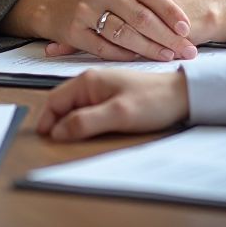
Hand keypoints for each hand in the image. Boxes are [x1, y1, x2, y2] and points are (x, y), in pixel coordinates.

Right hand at [13, 0, 196, 61]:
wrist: (55, 8)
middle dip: (167, 36)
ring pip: (125, 34)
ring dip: (150, 49)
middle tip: (186, 49)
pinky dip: (126, 55)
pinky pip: (106, 48)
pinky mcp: (73, 30)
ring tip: (168, 56)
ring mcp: (84, 8)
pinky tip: (140, 59)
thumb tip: (180, 25)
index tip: (186, 28)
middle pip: (140, 15)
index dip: (170, 11)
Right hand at [37, 69, 188, 140]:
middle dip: (55, 124)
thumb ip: (85, 121)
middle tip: (55, 145)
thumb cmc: (154, 100)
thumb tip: (57, 132)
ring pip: (74, 108)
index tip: (44, 141)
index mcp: (88, 80)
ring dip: (69, 124)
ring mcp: (100, 88)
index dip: (46, 121)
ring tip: (70, 141)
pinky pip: (87, 110)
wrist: (181, 95)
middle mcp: (91, 81)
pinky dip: (82, 122)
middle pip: (61, 104)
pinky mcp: (109, 96)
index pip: (54, 100)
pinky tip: (88, 132)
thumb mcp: (118, 114)